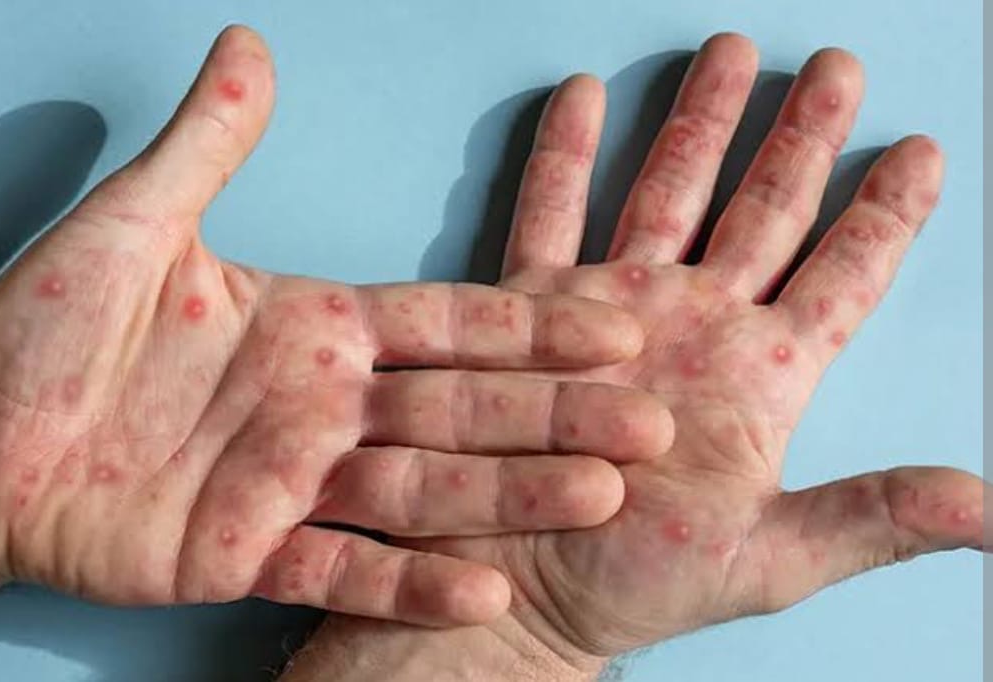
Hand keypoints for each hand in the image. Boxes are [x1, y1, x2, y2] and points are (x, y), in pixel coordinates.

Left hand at [0, 26, 675, 627]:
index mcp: (317, 326)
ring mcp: (294, 483)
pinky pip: (345, 570)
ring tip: (598, 497)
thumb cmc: (47, 326)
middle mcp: (325, 405)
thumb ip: (207, 144)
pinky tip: (486, 587)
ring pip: (424, 491)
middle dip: (557, 410)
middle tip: (654, 418)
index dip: (530, 322)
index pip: (445, 321)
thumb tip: (250, 45)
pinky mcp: (252, 553)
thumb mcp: (134, 222)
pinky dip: (412, 583)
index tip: (616, 320)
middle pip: (462, 407)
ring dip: (512, 496)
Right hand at [408, 33, 985, 667]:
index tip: (922, 154)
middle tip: (838, 69)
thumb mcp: (768, 559)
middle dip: (801, 137)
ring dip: (696, 123)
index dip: (886, 215)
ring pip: (664, 192)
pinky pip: (549, 219)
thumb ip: (873, 518)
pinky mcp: (536, 314)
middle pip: (763, 209)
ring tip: (729, 54)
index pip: (843, 276)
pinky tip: (582, 99)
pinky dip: (563, 158)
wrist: (527, 593)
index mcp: (761, 375)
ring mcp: (616, 310)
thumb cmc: (644, 582)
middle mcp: (695, 324)